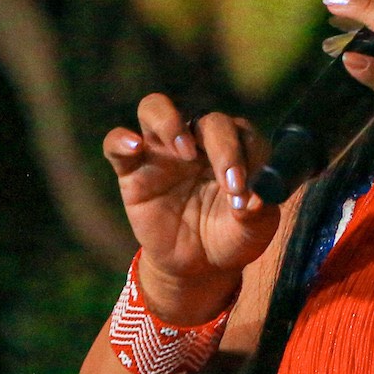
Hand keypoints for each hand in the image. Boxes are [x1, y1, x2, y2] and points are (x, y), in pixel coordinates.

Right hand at [101, 96, 279, 325]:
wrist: (197, 265)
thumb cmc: (230, 237)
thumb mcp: (252, 231)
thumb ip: (257, 212)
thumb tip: (255, 198)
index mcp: (235, 148)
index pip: (244, 134)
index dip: (248, 156)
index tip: (244, 191)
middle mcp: (200, 141)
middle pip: (209, 121)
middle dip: (223, 148)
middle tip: (229, 182)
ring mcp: (164, 151)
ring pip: (156, 108)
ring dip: (171, 122)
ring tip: (183, 151)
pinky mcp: (132, 169)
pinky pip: (116, 143)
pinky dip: (121, 139)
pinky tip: (134, 147)